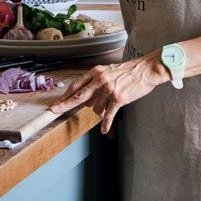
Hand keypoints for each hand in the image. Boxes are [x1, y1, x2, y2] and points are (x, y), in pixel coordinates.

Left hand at [49, 54, 168, 134]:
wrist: (145, 70)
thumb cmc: (128, 72)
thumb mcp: (108, 73)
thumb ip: (95, 84)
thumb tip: (86, 101)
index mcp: (96, 72)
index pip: (76, 85)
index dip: (65, 96)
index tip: (56, 103)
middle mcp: (100, 79)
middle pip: (78, 95)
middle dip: (65, 105)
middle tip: (54, 111)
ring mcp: (109, 89)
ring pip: (96, 108)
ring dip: (101, 110)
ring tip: (111, 103)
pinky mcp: (118, 98)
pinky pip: (108, 115)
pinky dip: (106, 124)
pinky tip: (104, 130)